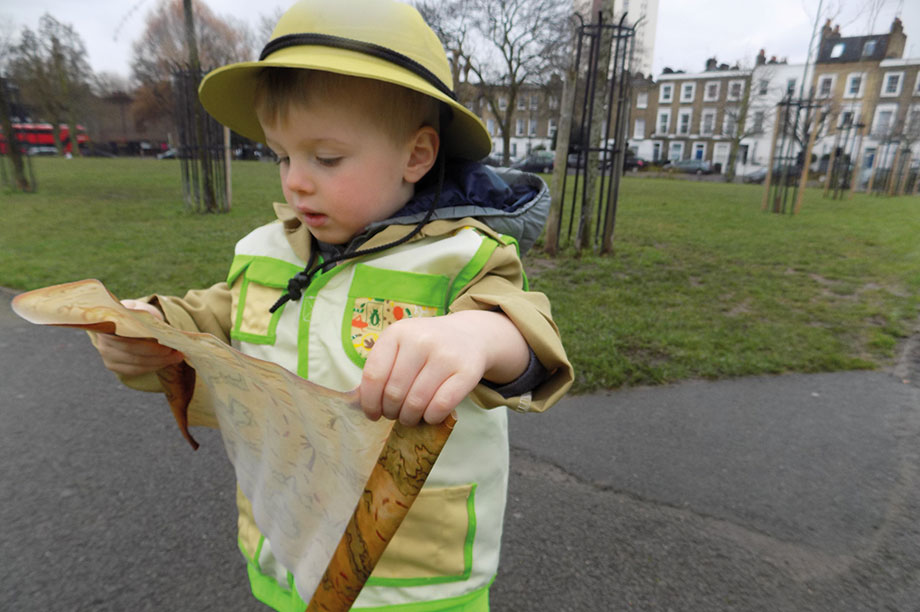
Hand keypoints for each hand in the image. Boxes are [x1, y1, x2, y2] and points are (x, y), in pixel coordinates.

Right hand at [93, 299, 184, 376]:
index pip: (127, 336)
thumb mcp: (143, 309)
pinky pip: (134, 370)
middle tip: (177, 352)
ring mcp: (107, 354)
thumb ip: (149, 314)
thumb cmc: (137, 315)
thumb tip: (157, 323)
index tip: (167, 344)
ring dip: (158, 362)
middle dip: (157, 354)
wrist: (128, 323)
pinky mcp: (113, 365)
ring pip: (135, 363)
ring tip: (176, 357)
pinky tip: (165, 362)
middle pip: (132, 351)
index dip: (148, 343)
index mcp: (109, 322)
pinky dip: (152, 367)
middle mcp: (103, 339)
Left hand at [359, 310, 528, 425]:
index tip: (372, 414)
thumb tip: (363, 403)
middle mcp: (420, 340)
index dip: (370, 402)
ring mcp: (445, 355)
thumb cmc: (427, 347)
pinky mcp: (467, 371)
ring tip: (410, 417)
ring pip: (416, 403)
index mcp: (397, 332)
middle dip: (391, 412)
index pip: (374, 375)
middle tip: (395, 415)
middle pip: (394, 393)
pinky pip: (440, 406)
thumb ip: (382, 368)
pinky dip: (431, 418)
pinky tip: (430, 415)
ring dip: (410, 418)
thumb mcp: (401, 345)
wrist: (470, 335)